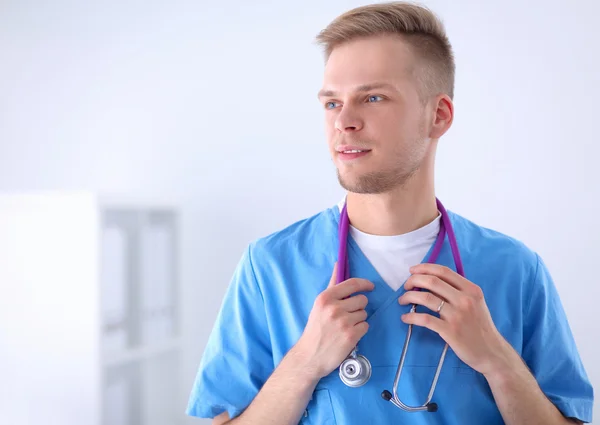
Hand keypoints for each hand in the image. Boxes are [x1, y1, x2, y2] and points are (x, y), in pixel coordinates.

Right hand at [294, 262, 373, 380]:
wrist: (310, 355)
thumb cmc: (315, 329)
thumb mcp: (319, 305)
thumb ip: (332, 285)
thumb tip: (338, 264)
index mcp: (325, 298)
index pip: (352, 284)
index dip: (364, 284)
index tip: (370, 286)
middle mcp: (334, 308)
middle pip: (362, 300)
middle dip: (358, 307)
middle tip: (347, 316)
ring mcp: (343, 322)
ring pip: (364, 313)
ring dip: (358, 320)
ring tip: (345, 327)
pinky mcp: (351, 335)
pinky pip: (365, 326)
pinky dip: (360, 331)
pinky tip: (349, 335)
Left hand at [398, 263, 512, 375]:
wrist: (492, 352)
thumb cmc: (480, 327)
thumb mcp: (476, 303)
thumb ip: (458, 291)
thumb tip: (431, 281)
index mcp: (471, 290)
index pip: (444, 271)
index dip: (424, 268)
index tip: (412, 271)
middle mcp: (465, 299)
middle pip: (432, 281)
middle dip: (413, 280)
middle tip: (406, 286)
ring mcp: (457, 315)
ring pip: (426, 298)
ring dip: (409, 297)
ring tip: (402, 301)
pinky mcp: (450, 331)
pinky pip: (425, 319)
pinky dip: (411, 317)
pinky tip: (405, 318)